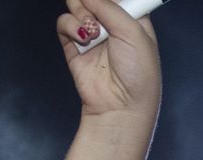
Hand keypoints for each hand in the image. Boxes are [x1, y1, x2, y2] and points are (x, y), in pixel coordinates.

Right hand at [57, 0, 161, 120]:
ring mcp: (92, 35)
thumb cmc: (138, 74)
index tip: (107, 0)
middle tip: (98, 15)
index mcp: (133, 19)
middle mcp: (112, 25)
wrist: (121, 106)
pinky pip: (64, 23)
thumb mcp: (134, 31)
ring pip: (76, 5)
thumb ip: (110, 7)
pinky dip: (70, 26)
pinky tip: (83, 39)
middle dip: (92, 1)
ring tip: (94, 31)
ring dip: (82, 12)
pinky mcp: (74, 46)